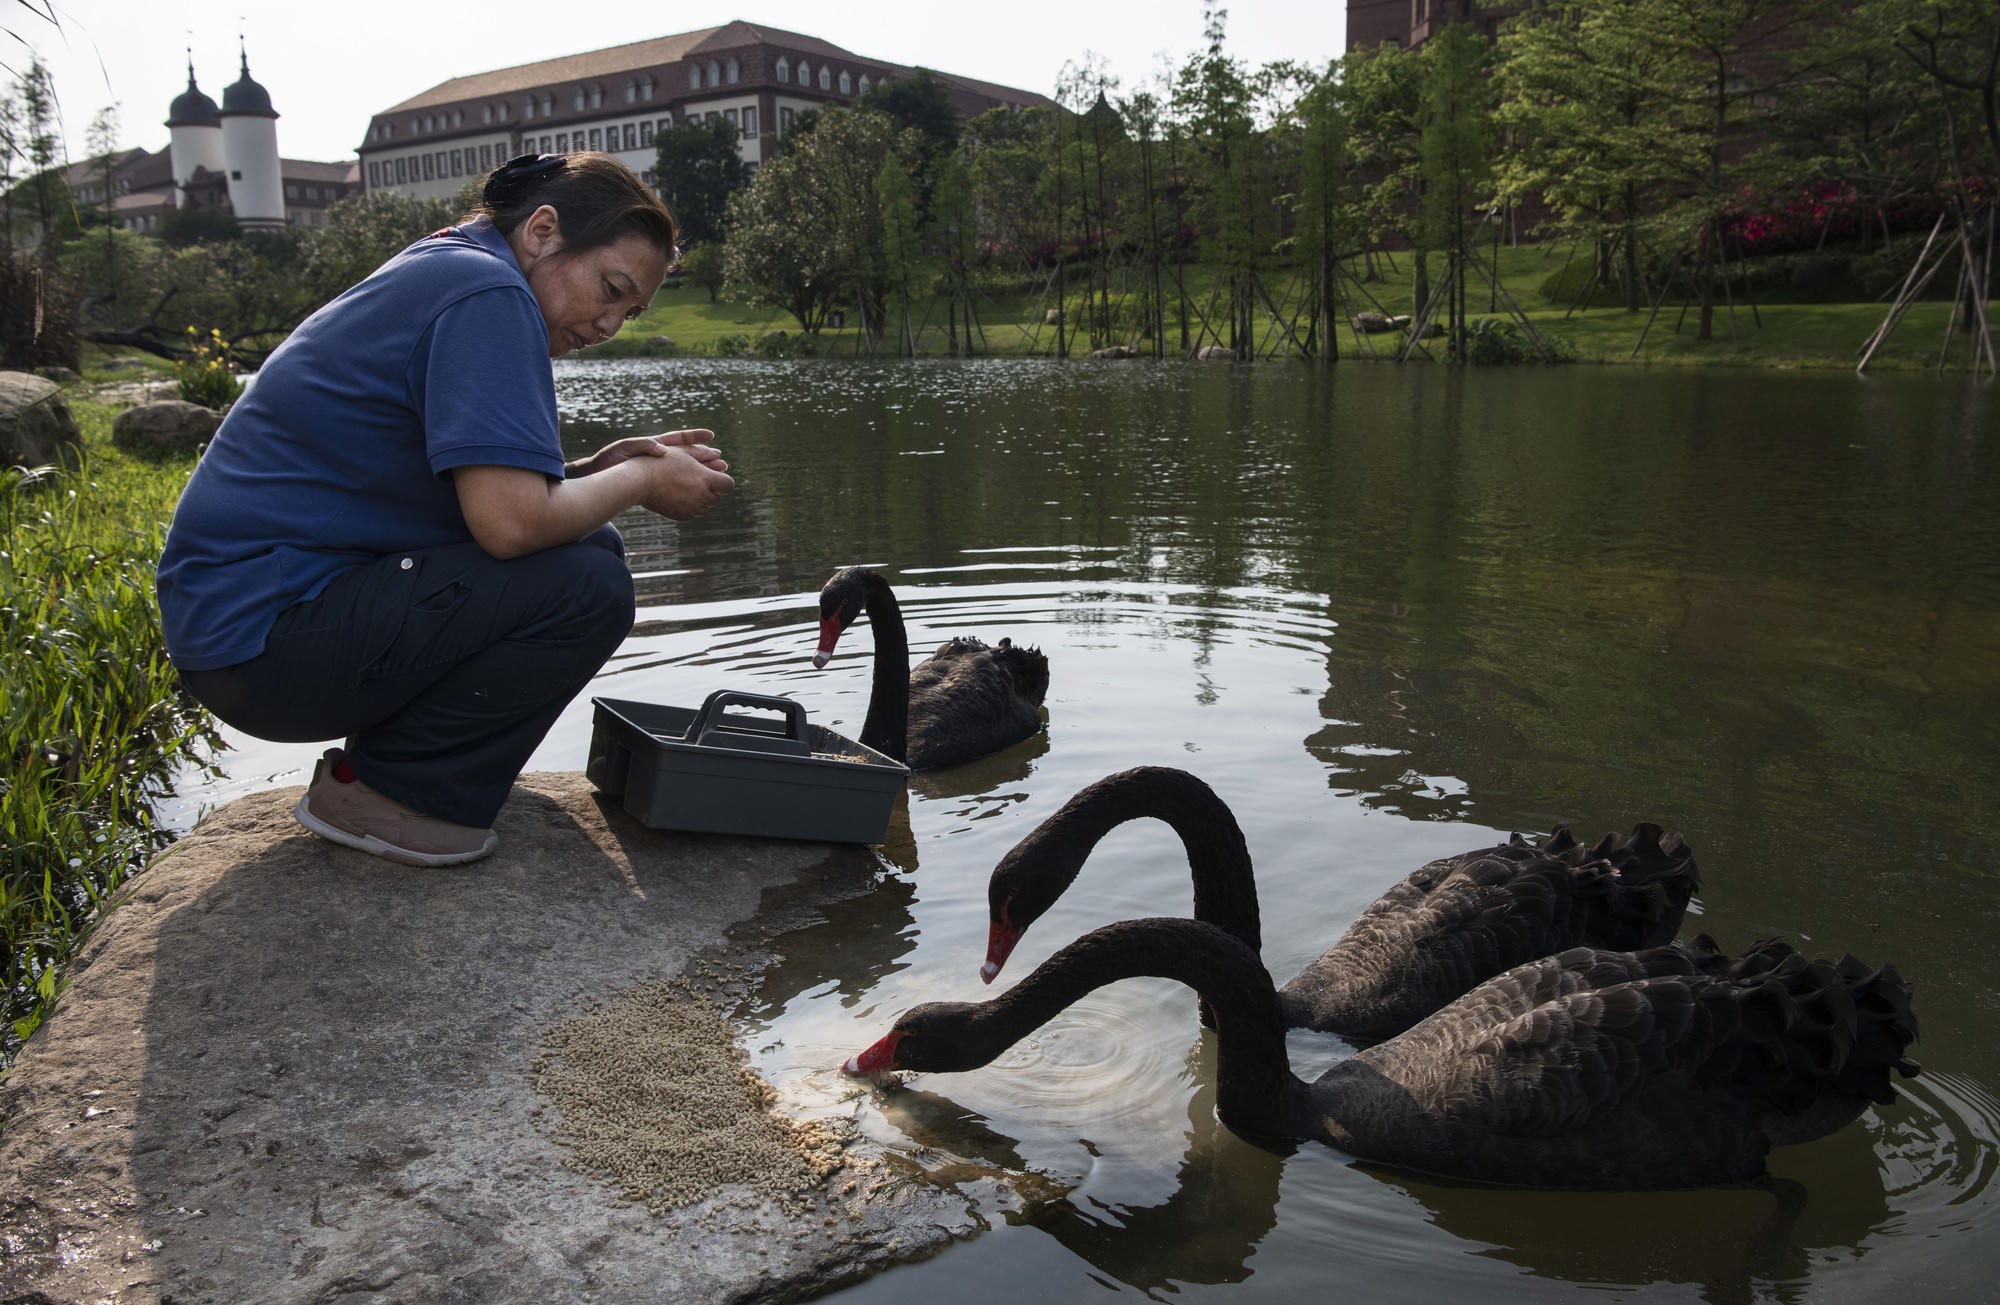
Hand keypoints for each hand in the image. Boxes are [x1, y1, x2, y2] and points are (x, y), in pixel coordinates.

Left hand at [571, 429, 726, 476]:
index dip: (695, 437)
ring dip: (700, 474)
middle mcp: (659, 457)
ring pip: (684, 471)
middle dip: (705, 459)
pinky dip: (687, 487)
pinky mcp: (654, 483)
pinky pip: (675, 484)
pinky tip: (697, 493)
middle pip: (687, 456)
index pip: (679, 439)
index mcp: (654, 445)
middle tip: (722, 463)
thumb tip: (663, 450)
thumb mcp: (626, 448)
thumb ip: (645, 445)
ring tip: (717, 476)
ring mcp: (658, 470)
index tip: (712, 436)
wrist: (597, 474)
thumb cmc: (609, 460)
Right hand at [636, 444, 734, 519]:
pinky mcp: (682, 516)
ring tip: (686, 487)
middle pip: (718, 497)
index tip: (714, 476)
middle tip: (697, 480)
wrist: (640, 481)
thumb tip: (720, 459)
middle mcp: (702, 496)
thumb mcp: (684, 452)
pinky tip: (679, 496)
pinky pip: (693, 513)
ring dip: (701, 498)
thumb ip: (704, 455)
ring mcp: (692, 508)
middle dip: (711, 489)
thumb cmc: (662, 461)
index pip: (729, 484)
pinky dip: (690, 506)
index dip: (723, 479)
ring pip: (706, 507)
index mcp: (706, 479)